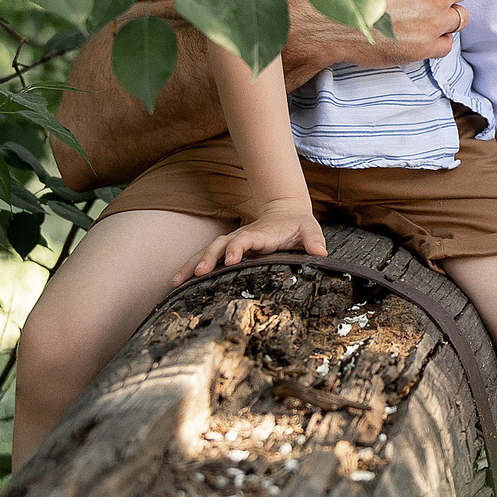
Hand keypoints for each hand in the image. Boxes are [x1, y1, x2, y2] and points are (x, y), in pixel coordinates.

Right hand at [173, 200, 326, 284]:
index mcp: (259, 234)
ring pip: (207, 252)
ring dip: (191, 265)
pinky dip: (190, 268)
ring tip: (175, 282)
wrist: (285, 212)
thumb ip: (314, 239)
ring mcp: (232, 243)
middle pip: (219, 245)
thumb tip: (321, 252)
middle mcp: (241, 237)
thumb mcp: (309, 229)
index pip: (244, 240)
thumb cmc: (298, 224)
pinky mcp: (227, 250)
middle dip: (207, 258)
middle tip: (197, 274)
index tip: (230, 260)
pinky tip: (177, 283)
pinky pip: (206, 258)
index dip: (237, 249)